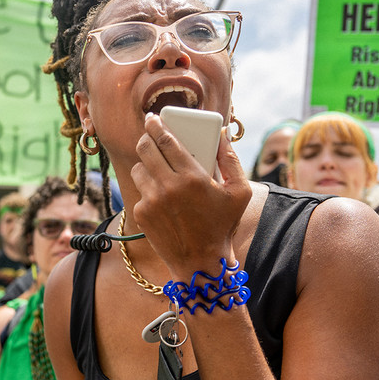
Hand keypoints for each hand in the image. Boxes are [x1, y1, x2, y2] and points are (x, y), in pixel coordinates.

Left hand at [131, 113, 250, 274]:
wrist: (201, 262)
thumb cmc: (222, 225)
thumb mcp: (240, 192)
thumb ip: (230, 159)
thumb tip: (220, 134)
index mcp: (192, 177)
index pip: (166, 140)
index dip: (157, 125)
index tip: (153, 118)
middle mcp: (168, 187)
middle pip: (145, 149)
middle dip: (146, 138)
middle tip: (150, 135)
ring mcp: (152, 201)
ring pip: (138, 168)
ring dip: (146, 164)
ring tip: (158, 168)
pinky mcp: (141, 214)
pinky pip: (139, 191)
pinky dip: (148, 188)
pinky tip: (161, 195)